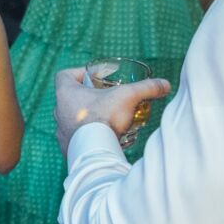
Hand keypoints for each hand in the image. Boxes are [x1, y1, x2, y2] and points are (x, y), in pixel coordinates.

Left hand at [52, 67, 171, 156]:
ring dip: (86, 116)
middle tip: (104, 97)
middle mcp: (58, 111)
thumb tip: (165, 84)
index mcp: (65, 93)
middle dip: (87, 96)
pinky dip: (86, 135)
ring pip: (71, 118)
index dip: (77, 72)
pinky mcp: (66, 146)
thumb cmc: (104, 118)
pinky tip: (101, 137)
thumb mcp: (128, 97)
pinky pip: (74, 137)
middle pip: (69, 97)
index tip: (94, 76)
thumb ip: (146, 88)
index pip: (64, 75)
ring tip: (105, 118)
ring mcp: (60, 130)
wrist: (95, 151)